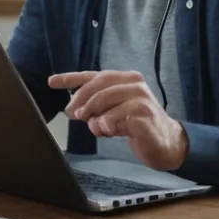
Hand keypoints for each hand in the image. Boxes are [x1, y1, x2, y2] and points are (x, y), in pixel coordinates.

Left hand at [48, 70, 187, 170]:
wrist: (167, 142)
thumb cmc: (138, 124)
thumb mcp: (113, 111)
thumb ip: (96, 106)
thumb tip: (73, 110)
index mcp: (126, 79)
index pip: (94, 75)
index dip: (71, 78)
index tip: (52, 81)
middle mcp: (135, 85)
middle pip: (98, 86)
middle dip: (81, 101)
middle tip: (73, 115)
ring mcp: (141, 100)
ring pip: (105, 102)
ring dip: (95, 118)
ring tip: (98, 128)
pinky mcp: (144, 117)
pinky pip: (115, 120)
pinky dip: (106, 126)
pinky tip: (110, 132)